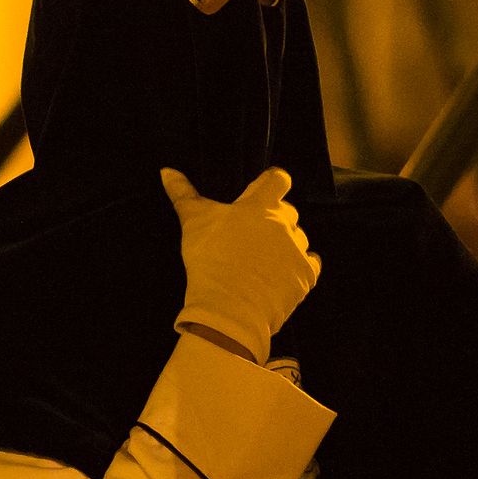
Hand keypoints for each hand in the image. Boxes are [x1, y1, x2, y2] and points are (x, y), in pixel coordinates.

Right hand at [163, 167, 320, 364]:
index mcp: (261, 205)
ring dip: (285, 244)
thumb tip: (167, 171)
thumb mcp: (192, 221)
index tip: (260, 192)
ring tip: (263, 260)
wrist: (230, 307)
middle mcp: (285, 223)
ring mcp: (297, 250)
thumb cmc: (210, 259)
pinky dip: (299, 267)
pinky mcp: (305, 276)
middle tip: (252, 235)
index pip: (278, 180)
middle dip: (274, 219)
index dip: (271, 183)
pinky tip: (283, 274)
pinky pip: (310, 264)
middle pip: (288, 212)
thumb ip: (183, 193)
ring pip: (298, 239)